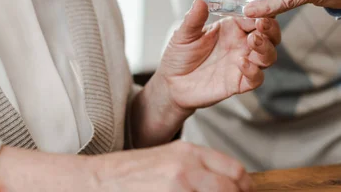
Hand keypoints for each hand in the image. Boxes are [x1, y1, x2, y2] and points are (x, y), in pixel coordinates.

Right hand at [0, 142, 254, 191]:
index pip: (237, 171)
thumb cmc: (128, 176)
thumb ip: (197, 168)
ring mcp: (180, 187)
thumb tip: (227, 184)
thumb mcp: (166, 160)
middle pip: (235, 188)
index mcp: (188, 152)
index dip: (244, 188)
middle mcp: (188, 168)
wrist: (96, 183)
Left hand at [156, 0, 279, 110]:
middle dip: (271, 29)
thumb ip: (193, 19)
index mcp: (232, 27)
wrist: (171, 83)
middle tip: (262, 24)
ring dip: (266, 48)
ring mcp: (243, 64)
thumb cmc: (180, 55)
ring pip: (268, 56)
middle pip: (269, 35)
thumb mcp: (184, 34)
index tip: (258, 9)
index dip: (260, 12)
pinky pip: (256, 78)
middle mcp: (241, 44)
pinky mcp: (239, 83)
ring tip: (253, 40)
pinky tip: (242, 63)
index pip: (255, 16)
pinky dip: (254, 71)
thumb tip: (199, 1)